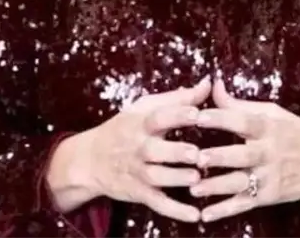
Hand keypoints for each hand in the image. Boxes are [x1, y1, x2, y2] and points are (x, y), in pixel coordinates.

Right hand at [51, 77, 210, 221]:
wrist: (91, 159)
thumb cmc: (127, 128)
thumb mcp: (145, 108)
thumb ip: (178, 98)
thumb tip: (208, 83)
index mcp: (141, 123)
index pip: (158, 117)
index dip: (177, 115)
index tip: (197, 112)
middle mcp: (138, 148)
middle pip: (155, 150)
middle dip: (175, 152)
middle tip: (196, 153)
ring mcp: (137, 172)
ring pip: (156, 178)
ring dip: (176, 179)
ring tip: (197, 178)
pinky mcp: (139, 193)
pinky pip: (157, 203)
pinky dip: (175, 211)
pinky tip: (195, 216)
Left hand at [189, 79, 299, 221]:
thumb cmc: (295, 134)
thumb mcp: (273, 114)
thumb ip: (239, 104)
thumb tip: (213, 84)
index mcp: (270, 128)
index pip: (245, 122)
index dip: (222, 119)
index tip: (199, 116)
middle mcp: (270, 153)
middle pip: (244, 155)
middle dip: (221, 157)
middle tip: (197, 157)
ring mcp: (269, 178)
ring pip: (241, 183)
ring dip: (217, 187)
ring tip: (194, 189)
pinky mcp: (267, 197)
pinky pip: (243, 204)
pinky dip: (225, 211)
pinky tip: (205, 215)